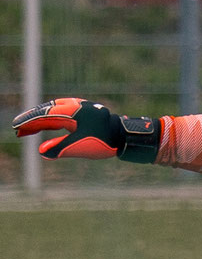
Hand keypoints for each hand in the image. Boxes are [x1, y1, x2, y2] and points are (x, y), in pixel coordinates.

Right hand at [12, 98, 160, 161]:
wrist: (126, 136)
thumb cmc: (105, 141)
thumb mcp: (81, 147)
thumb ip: (60, 148)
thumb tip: (42, 151)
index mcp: (73, 112)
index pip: (45, 115)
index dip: (30, 121)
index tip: (17, 127)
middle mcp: (76, 107)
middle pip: (48, 111)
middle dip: (33, 120)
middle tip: (19, 129)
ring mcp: (82, 109)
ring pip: (56, 112)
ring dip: (42, 120)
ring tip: (30, 129)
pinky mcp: (86, 113)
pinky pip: (65, 114)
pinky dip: (54, 120)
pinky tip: (49, 126)